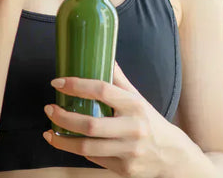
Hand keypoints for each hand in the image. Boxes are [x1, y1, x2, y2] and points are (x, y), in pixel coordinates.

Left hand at [43, 62, 195, 176]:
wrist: (172, 156)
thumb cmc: (150, 122)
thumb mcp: (138, 99)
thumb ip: (119, 81)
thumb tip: (103, 55)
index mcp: (135, 105)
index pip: (102, 90)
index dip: (77, 85)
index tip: (58, 83)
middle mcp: (133, 128)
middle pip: (90, 124)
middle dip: (64, 117)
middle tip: (49, 109)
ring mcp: (129, 151)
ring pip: (87, 148)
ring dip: (63, 140)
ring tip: (50, 132)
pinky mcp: (124, 169)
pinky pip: (94, 159)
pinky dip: (78, 151)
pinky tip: (69, 142)